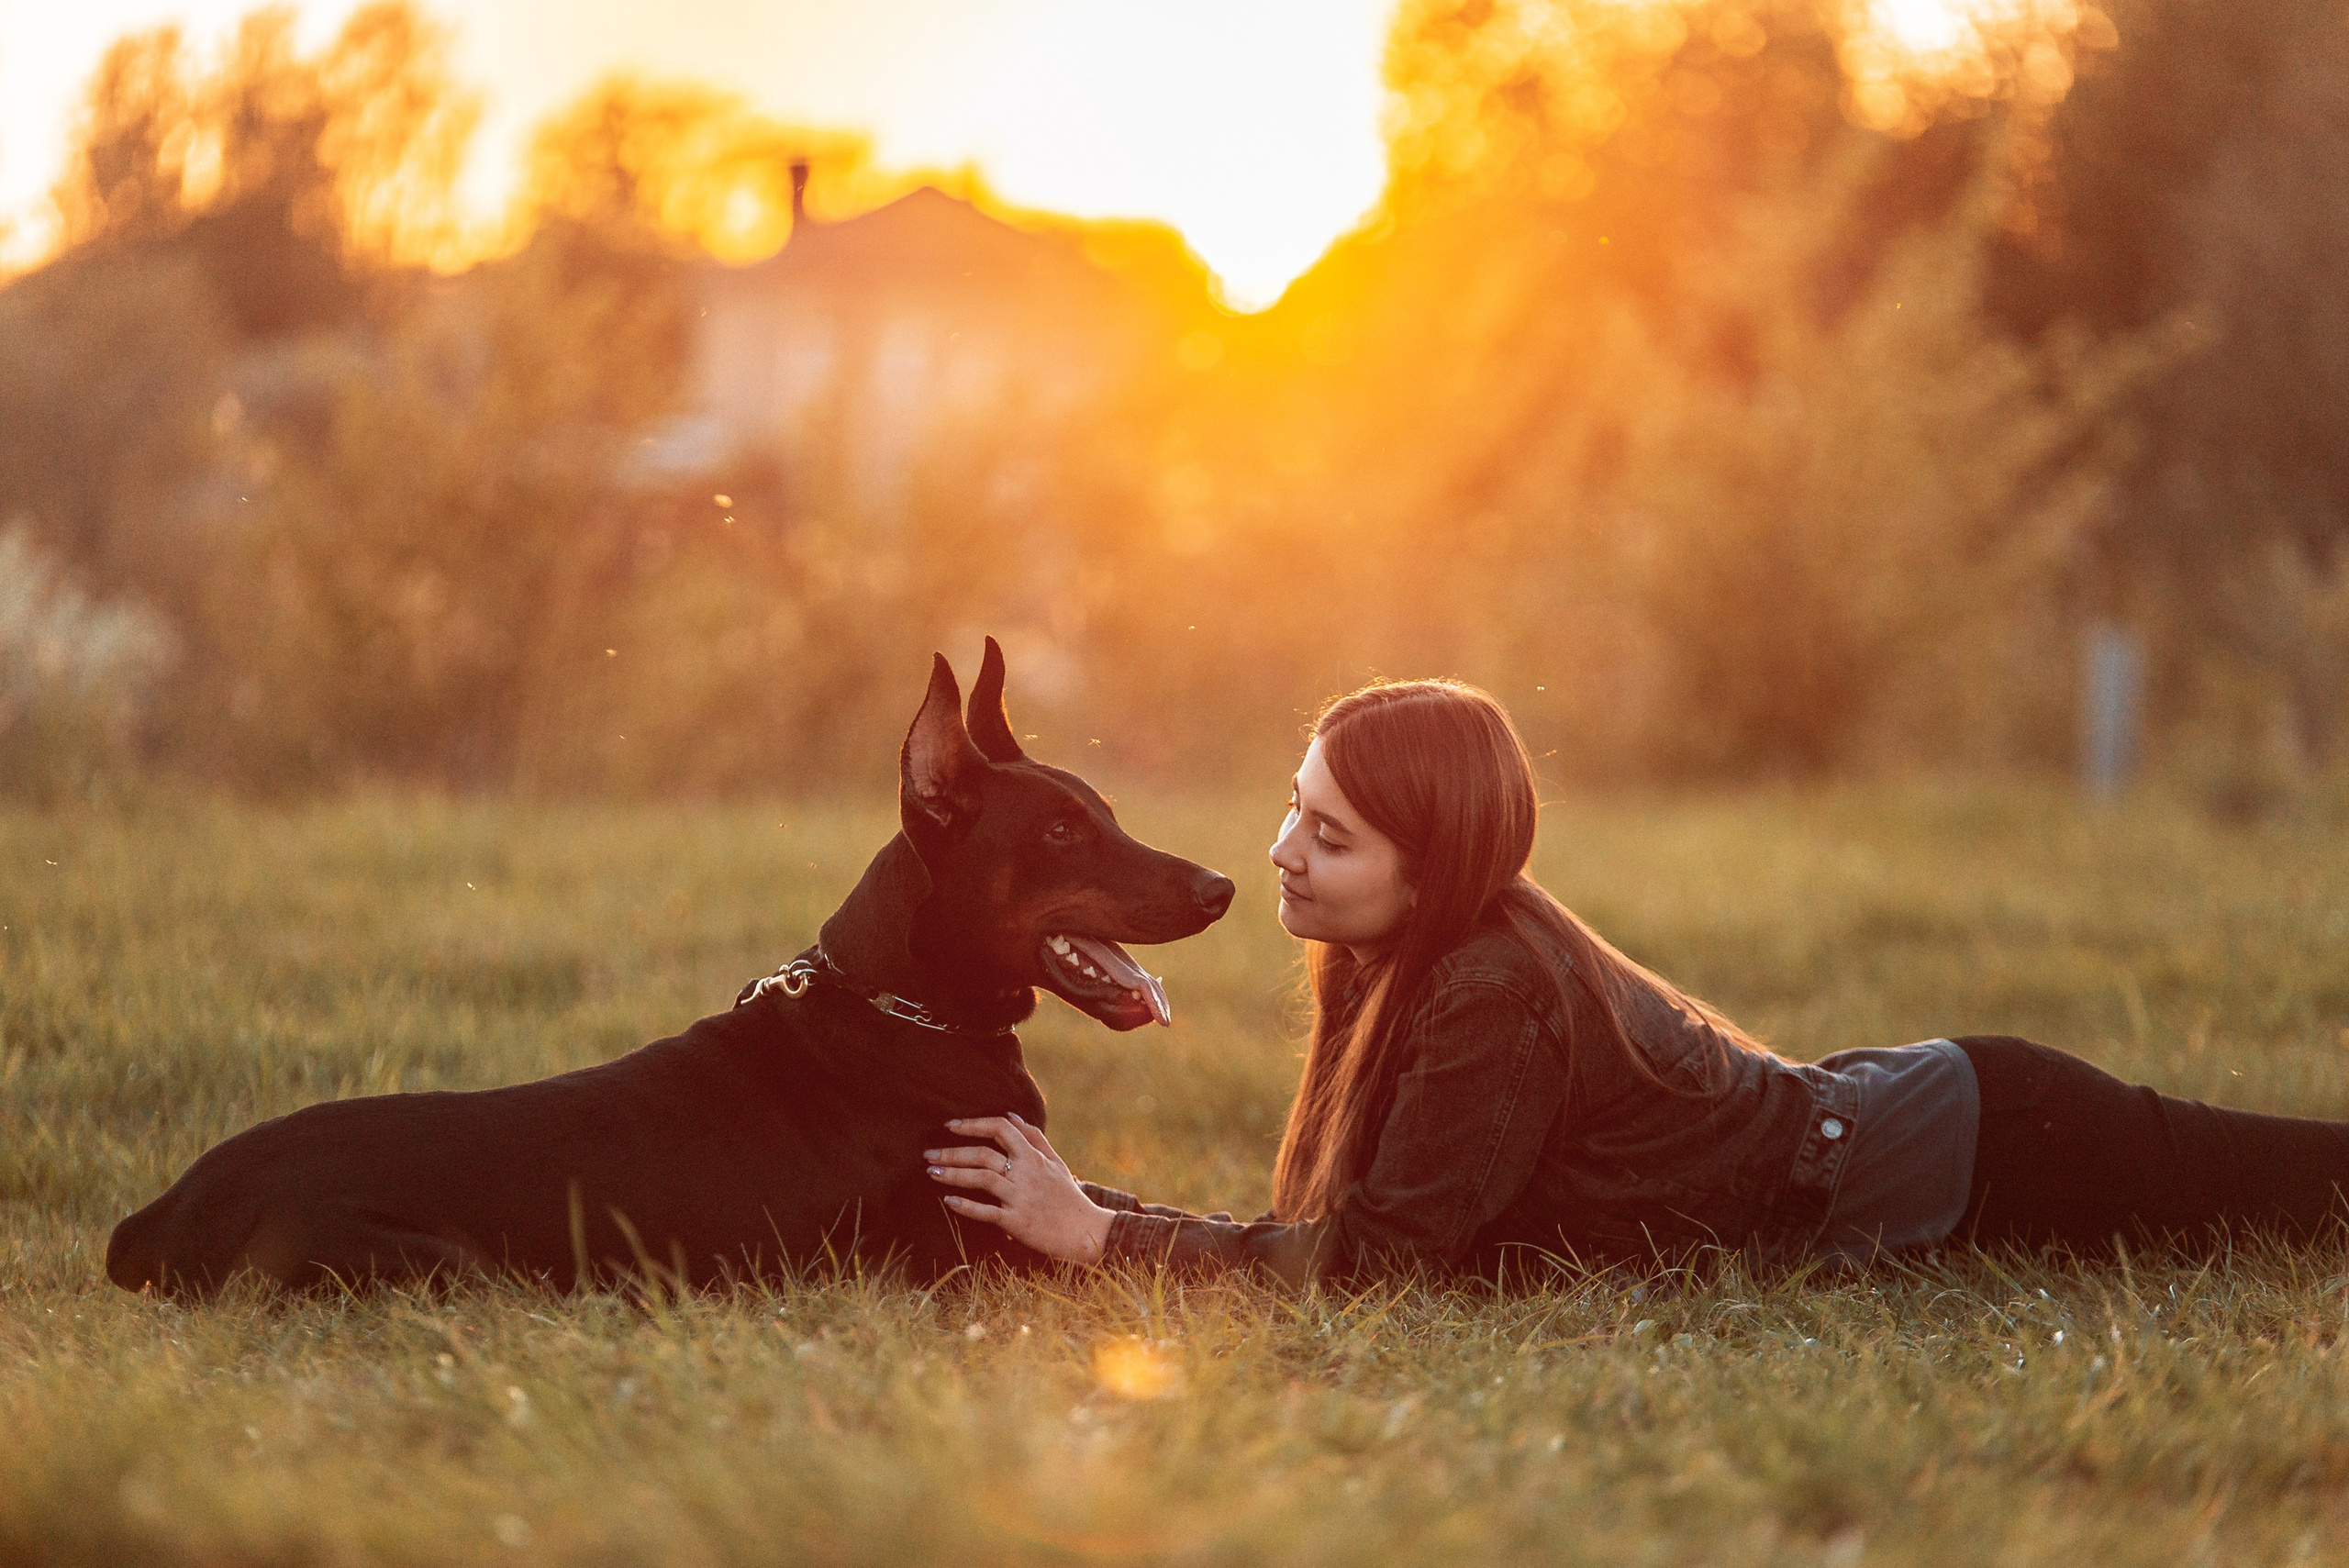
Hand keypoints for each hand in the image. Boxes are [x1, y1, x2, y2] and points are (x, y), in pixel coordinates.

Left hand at [925, 1113, 1113, 1263]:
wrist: (1084, 1232)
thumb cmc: (1068, 1197)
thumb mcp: (1055, 1162)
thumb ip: (1034, 1138)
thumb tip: (1011, 1116)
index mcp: (1034, 1156)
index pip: (1000, 1128)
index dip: (973, 1124)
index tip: (950, 1126)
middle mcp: (1026, 1173)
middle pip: (983, 1154)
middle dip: (952, 1152)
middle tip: (928, 1154)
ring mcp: (1020, 1197)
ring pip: (981, 1178)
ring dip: (953, 1174)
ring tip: (930, 1172)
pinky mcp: (1016, 1222)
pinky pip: (986, 1212)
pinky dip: (966, 1206)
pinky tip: (948, 1201)